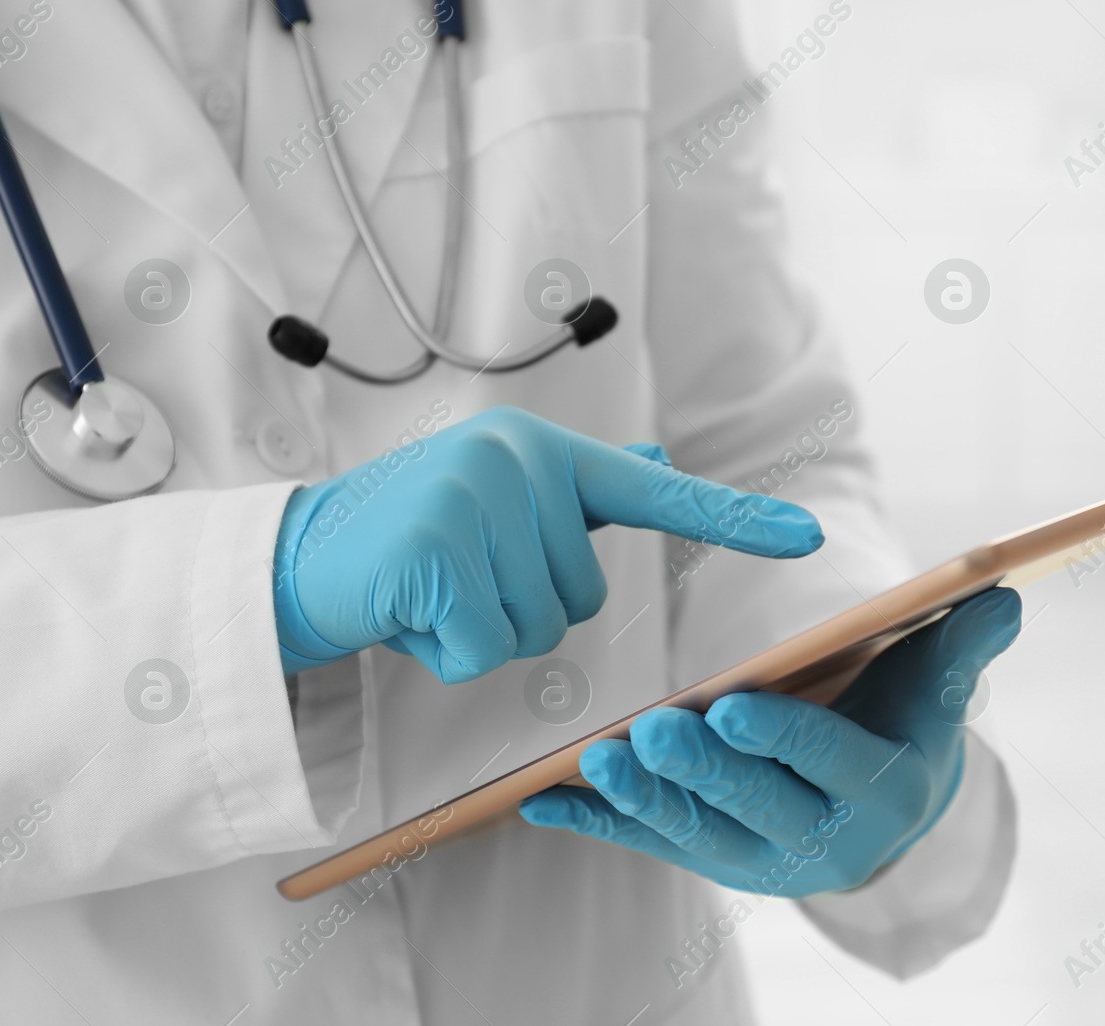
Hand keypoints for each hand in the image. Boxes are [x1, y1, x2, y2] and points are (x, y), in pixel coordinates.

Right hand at [272, 407, 822, 681]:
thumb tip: (651, 457)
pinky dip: (447, 653)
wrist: (296, 558)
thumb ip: (578, 490)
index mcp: (545, 452)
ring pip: (539, 627)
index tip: (809, 537)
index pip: (656, 494)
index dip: (736, 521)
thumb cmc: (409, 541)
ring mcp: (476, 498)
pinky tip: (407, 614)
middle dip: (521, 608)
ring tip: (429, 593)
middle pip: (583, 596)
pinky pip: (488, 646)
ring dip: (483, 633)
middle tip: (455, 579)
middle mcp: (519, 460)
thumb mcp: (498, 504)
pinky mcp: (436, 549)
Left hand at [519, 587, 1021, 896]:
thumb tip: (1003, 591)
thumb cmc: (903, 725)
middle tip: (654, 731)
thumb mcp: (937, 687)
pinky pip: (651, 845)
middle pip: (756, 805)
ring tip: (595, 760)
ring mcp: (760, 858)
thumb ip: (963, 644)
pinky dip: (600, 826)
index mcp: (881, 790)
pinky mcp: (712, 859)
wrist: (881, 810)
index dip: (784, 739)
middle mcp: (823, 840)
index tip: (734, 706)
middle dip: (704, 771)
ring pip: (696, 831)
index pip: (830, 763)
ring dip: (644, 800)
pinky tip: (543, 804)